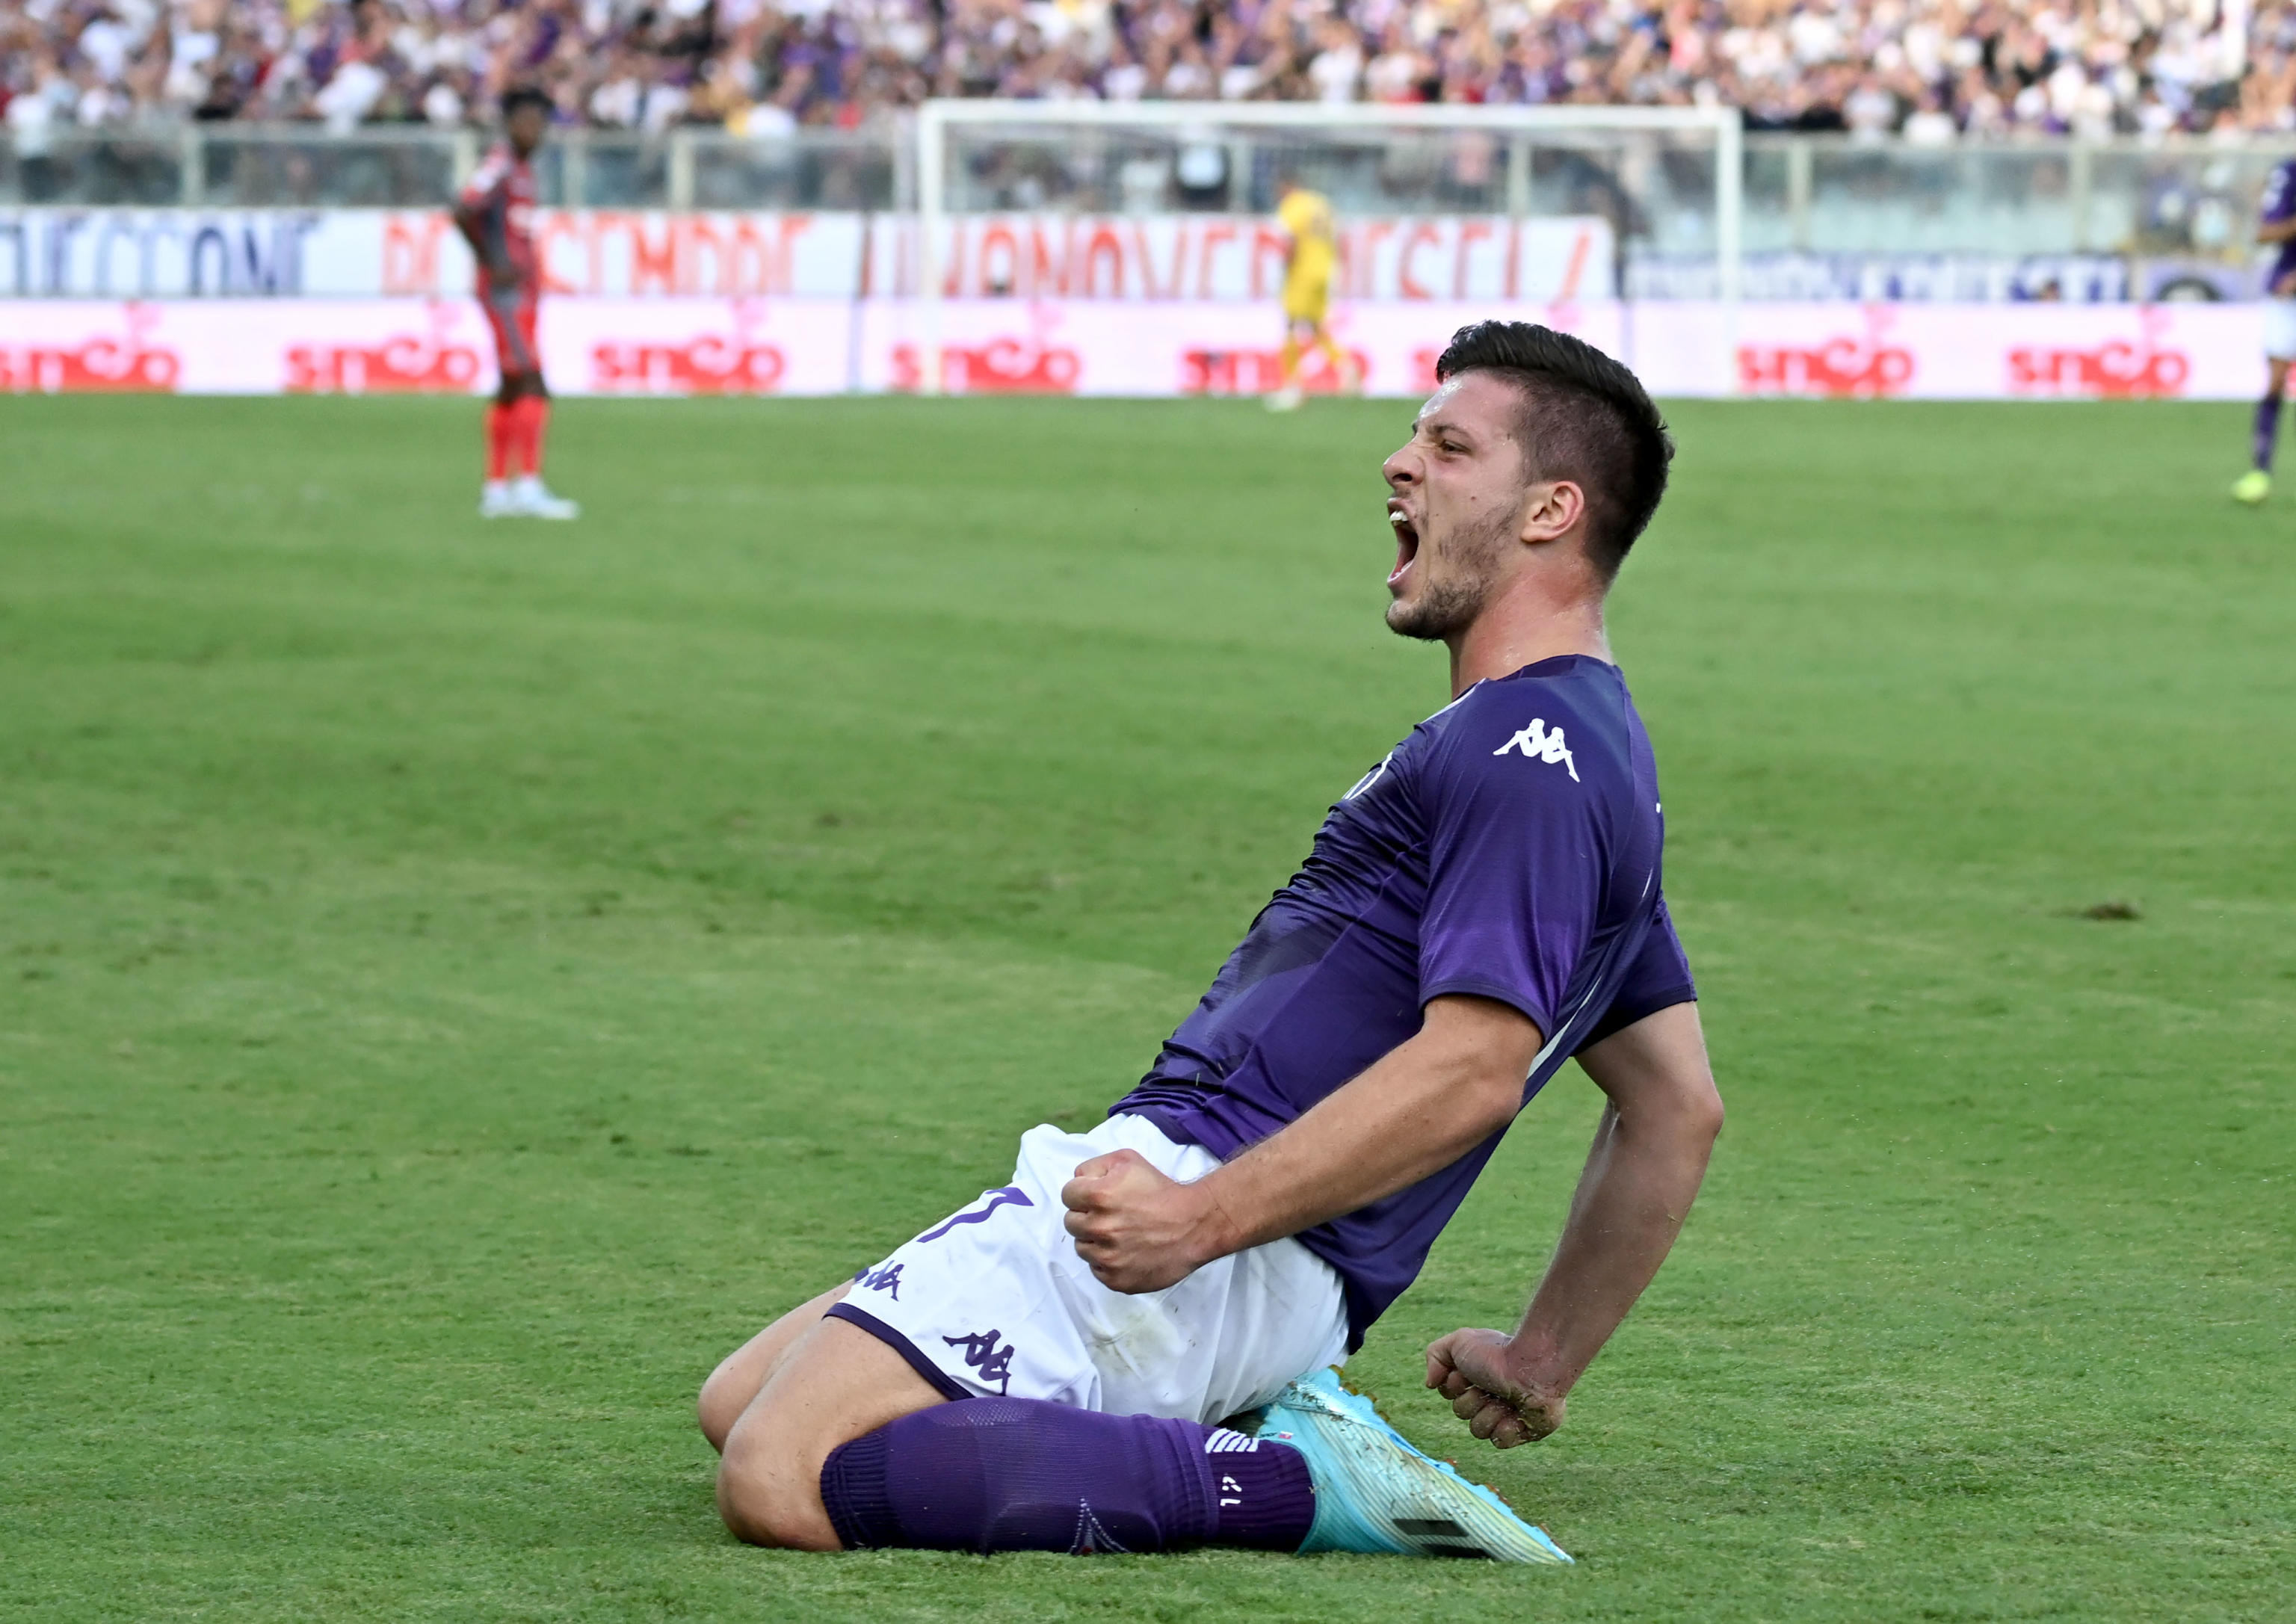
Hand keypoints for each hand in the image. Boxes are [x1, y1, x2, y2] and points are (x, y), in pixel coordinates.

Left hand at [1060, 1149, 1224, 1294]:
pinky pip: (1097, 1270)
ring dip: (1095, 1240)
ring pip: (1082, 1248)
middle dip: (1087, 1216)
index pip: (1067, 1195)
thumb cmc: (1161, 1190)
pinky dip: (1107, 1261)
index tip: (1098, 1196)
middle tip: (1111, 1215)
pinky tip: (1126, 1251)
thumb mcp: (1128, 1161)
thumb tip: (1078, 1180)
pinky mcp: (1116, 1280)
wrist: (1194, 1224)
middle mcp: (1099, 1228)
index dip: (1082, 1193)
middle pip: (1071, 1222)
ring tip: (1120, 1234)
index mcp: (1098, 1196)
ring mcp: (1107, 1258)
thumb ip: (1095, 1166)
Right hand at [1425, 1328, 1566, 1447]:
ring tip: (1506, 1400)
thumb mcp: (1458, 1342)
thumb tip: (1430, 1384)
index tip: (1466, 1373)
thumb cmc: (1498, 1353)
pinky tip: (1516, 1416)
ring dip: (1489, 1414)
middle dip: (1472, 1400)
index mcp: (1475, 1377)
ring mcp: (1505, 1414)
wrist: (1534, 1367)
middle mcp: (1488, 1395)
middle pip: (1461, 1413)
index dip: (1453, 1386)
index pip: (1448, 1394)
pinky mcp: (1521, 1430)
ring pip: (1478, 1430)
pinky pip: (1499, 1442)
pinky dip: (1506, 1430)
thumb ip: (1435, 1356)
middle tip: (1489, 1386)